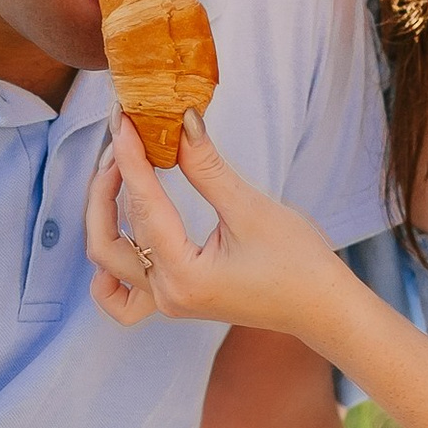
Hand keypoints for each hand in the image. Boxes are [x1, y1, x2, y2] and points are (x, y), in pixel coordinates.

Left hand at [86, 114, 348, 344]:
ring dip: (105, 214)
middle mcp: (167, 294)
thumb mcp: (252, 208)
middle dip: (108, 183)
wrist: (322, 306)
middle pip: (110, 236)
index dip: (130, 158)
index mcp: (185, 275)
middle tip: (122, 140)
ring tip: (119, 171)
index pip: (143, 207)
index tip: (122, 121)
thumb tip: (181, 121)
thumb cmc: (299, 262)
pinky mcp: (175, 298)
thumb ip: (207, 167)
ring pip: (110, 259)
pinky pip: (123, 296)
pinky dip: (110, 269)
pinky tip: (119, 235)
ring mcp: (168, 301)